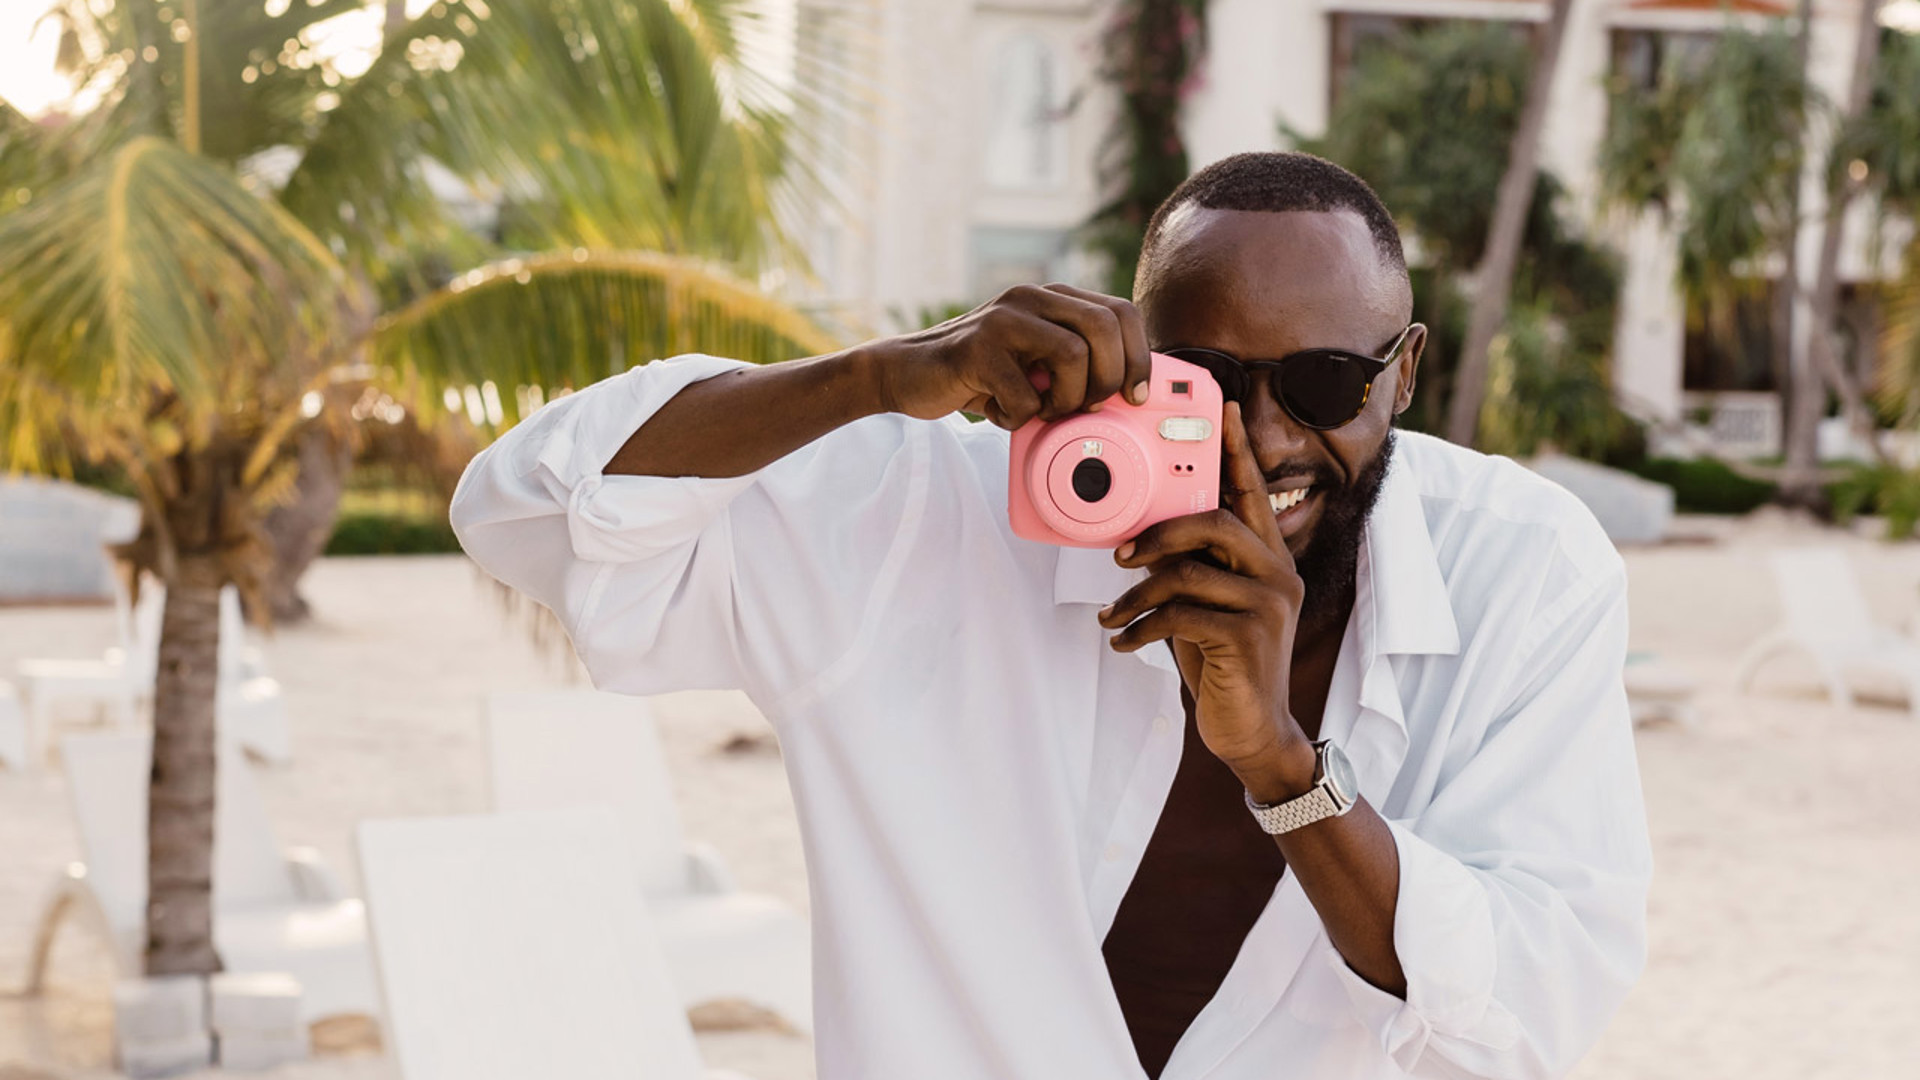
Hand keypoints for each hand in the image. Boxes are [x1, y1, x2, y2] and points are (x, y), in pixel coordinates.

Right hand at [868, 284, 1153, 428]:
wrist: (906, 374)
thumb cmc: (980, 375)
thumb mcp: (1035, 363)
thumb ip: (1076, 363)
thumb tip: (1132, 395)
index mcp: (1052, 298)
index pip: (1121, 312)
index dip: (1139, 357)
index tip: (1136, 396)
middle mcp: (1030, 297)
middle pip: (1104, 327)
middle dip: (1109, 379)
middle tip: (1088, 408)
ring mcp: (1003, 319)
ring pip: (1074, 355)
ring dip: (1066, 400)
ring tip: (1040, 411)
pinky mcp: (977, 348)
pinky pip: (1026, 394)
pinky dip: (1018, 417)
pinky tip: (999, 412)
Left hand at [1096, 402, 1315, 787]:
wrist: (1252, 732)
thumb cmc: (1223, 665)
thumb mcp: (1206, 608)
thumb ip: (1190, 570)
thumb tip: (1139, 542)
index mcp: (1269, 559)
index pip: (1252, 494)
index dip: (1237, 450)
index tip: (1224, 408)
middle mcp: (1277, 573)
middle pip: (1214, 522)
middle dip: (1158, 533)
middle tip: (1121, 555)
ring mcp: (1268, 605)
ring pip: (1190, 570)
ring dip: (1137, 593)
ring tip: (1112, 615)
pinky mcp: (1249, 638)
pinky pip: (1180, 613)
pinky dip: (1142, 627)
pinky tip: (1125, 642)